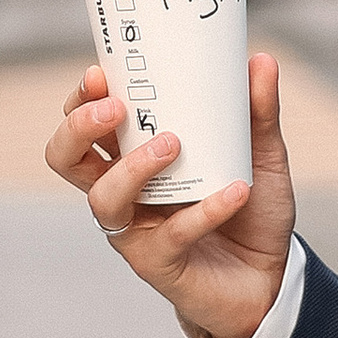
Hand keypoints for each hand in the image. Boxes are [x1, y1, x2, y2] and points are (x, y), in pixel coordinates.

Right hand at [43, 49, 295, 337]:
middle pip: (66, 158)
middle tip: (116, 108)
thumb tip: (260, 60)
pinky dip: (204, 210)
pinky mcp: (160, 263)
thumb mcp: (260, 153)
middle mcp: (123, 192)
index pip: (85, 123)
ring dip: (132, 167)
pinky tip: (235, 190)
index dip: (80, 100)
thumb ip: (257, 111)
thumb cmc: (250, 212)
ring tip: (173, 144)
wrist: (271, 277)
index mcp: (132, 157)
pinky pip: (171, 235)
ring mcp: (136, 229)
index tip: (99, 73)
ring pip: (104, 198)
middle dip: (78, 128)